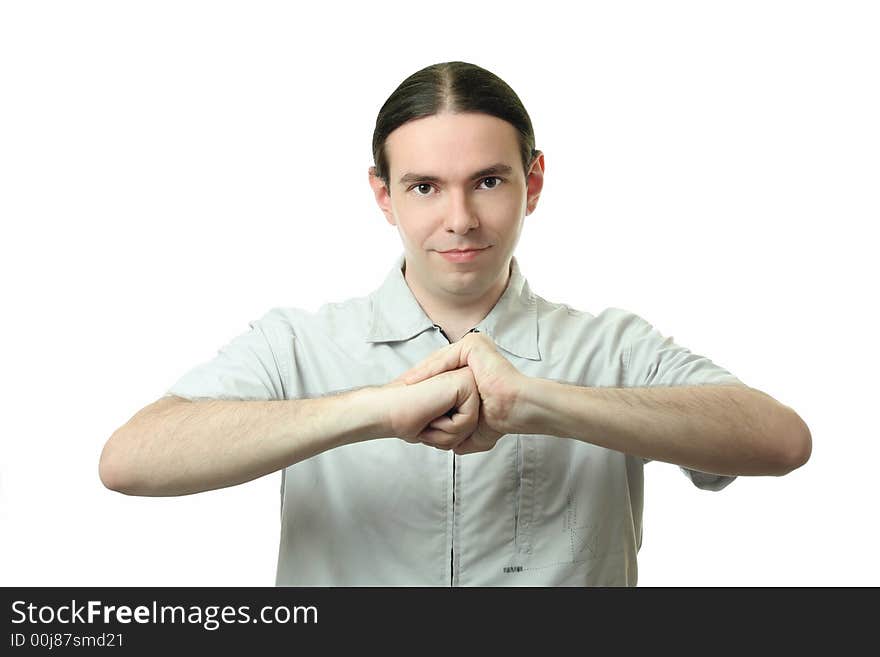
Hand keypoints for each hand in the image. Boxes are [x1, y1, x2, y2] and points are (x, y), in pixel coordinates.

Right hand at [385, 367, 479, 450]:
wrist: (387, 411)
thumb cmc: (407, 417)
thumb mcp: (441, 426)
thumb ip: (461, 425)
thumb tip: (481, 439)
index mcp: (460, 389)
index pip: (471, 425)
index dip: (449, 435)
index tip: (429, 424)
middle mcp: (465, 381)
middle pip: (475, 425)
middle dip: (451, 435)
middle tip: (429, 422)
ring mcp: (465, 379)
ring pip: (473, 424)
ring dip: (448, 432)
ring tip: (430, 417)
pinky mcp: (464, 382)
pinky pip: (469, 420)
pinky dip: (449, 426)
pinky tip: (433, 413)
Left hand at [394, 332, 528, 453]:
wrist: (514, 410)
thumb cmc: (499, 419)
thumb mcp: (472, 425)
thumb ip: (460, 429)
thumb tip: (451, 445)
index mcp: (475, 367)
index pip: (443, 374)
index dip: (425, 387)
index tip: (407, 398)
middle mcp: (474, 354)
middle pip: (439, 366)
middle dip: (420, 379)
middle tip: (400, 390)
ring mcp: (475, 346)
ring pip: (440, 361)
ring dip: (421, 374)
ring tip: (404, 387)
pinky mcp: (474, 345)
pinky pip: (446, 357)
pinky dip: (431, 369)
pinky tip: (416, 381)